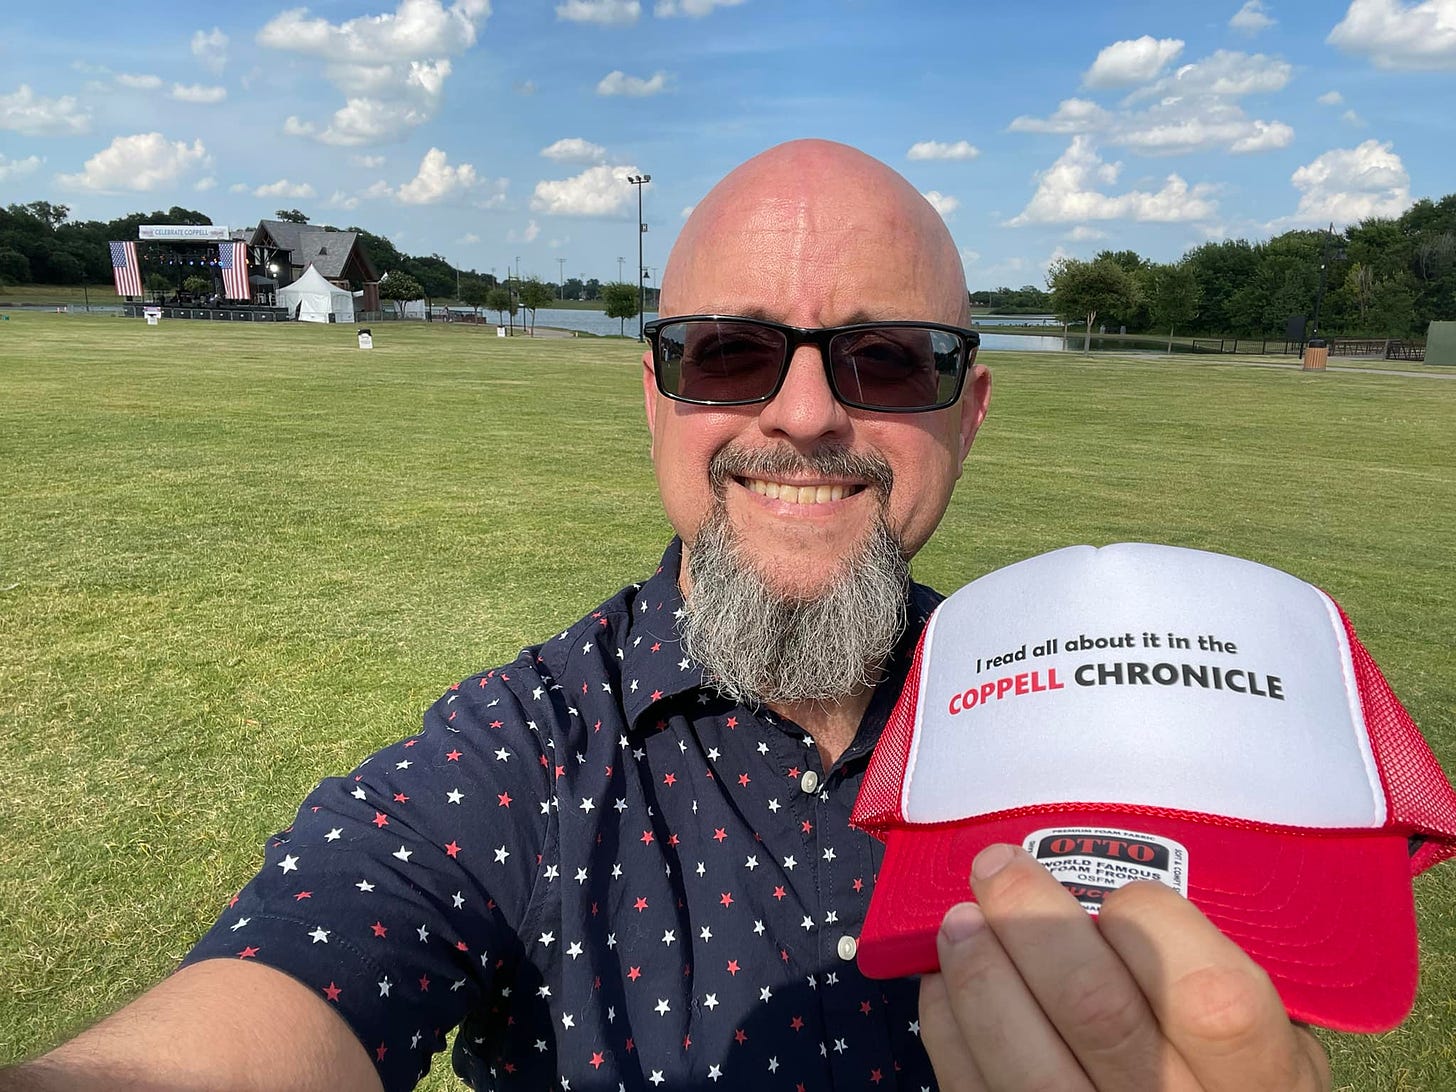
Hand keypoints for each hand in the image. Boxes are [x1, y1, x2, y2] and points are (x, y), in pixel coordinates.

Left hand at [918, 843, 1329, 1090]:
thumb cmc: (1228, 1069)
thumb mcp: (1268, 1030)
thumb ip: (1211, 966)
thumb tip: (1108, 870)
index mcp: (1259, 1077)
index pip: (1209, 995)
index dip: (1151, 927)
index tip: (1120, 894)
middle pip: (1097, 1013)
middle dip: (1032, 922)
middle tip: (996, 866)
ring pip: (1027, 1066)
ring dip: (980, 976)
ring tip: (960, 921)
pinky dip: (951, 1031)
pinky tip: (949, 985)